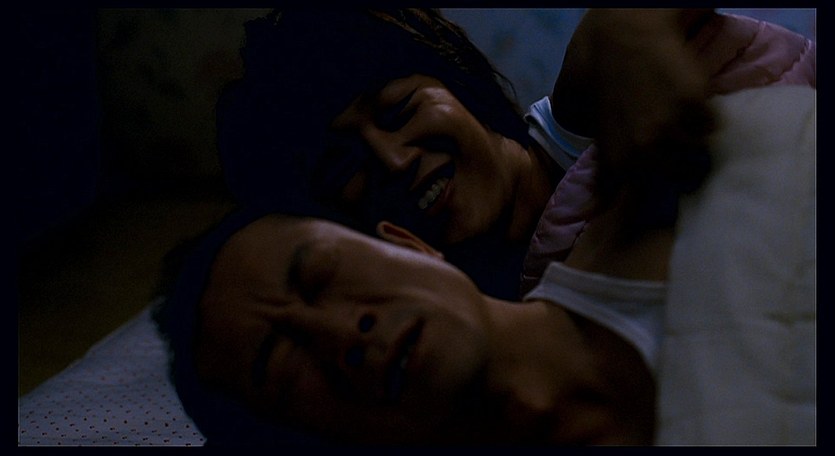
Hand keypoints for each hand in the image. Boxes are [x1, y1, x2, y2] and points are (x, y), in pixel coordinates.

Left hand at [553, 9, 714, 215]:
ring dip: (690, 148)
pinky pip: (710, 127)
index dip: (627, 194)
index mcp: (613, 156)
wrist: (622, 28)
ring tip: (682, 134)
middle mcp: (644, 151)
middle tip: (668, 156)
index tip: (629, 192)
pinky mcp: (697, 105)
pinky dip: (704, 121)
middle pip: (671, 179)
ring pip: (695, 156)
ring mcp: (673, 129)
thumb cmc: (590, 65)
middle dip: (669, 170)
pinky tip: (692, 110)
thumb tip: (592, 168)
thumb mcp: (572, 108)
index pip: (624, 195)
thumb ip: (586, 142)